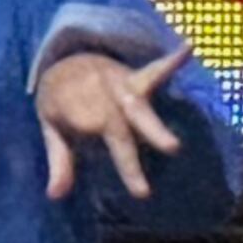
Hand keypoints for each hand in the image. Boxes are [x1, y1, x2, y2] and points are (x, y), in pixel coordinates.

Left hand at [37, 48, 186, 201]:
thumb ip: (59, 161)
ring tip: (175, 145)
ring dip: (157, 124)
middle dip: (144, 139)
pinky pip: (154, 69)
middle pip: (121, 122)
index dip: (126, 165)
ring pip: (140, 103)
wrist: (63, 61)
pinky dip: (172, 60)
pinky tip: (190, 46)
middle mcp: (100, 97)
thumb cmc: (62, 102)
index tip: (143, 193)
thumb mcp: (52, 128)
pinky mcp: (135, 77)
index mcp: (78, 108)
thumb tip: (55, 196)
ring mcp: (119, 85)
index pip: (104, 140)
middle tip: (171, 154)